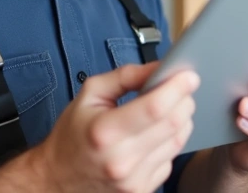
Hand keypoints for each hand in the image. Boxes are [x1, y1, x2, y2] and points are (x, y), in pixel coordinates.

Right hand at [29, 62, 198, 192]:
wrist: (58, 180)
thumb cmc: (73, 135)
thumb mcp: (90, 95)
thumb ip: (125, 76)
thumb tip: (159, 67)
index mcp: (105, 132)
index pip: (155, 107)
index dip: (177, 88)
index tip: (189, 75)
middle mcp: (121, 160)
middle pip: (173, 123)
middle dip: (184, 100)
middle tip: (182, 88)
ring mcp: (134, 180)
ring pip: (178, 141)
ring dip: (181, 119)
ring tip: (170, 108)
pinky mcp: (143, 191)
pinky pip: (172, 159)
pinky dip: (171, 141)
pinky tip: (157, 134)